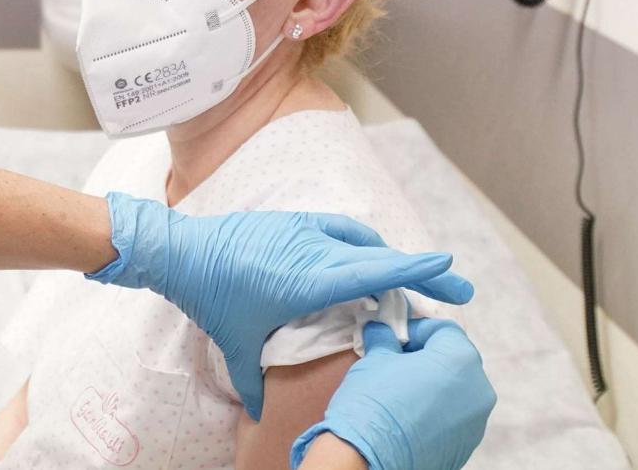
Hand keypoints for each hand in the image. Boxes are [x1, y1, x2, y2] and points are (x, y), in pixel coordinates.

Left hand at [87, 193, 474, 418]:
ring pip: (361, 243)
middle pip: (379, 259)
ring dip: (388, 260)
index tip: (449, 267)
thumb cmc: (210, 297)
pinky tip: (365, 259)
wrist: (180, 251)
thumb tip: (261, 414)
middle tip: (458, 291)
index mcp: (308, 281)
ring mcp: (303, 231)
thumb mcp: (237, 344)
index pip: (373, 273)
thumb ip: (255, 380)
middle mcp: (312, 251)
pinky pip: (338, 230)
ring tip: (410, 281)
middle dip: (422, 272)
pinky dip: (359, 244)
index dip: (415, 269)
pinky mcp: (292, 222)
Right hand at [291, 319, 496, 469]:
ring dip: (433, 385)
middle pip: (454, 360)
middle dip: (427, 357)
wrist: (368, 457)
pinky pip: (454, 418)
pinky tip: (407, 417)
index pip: (443, 330)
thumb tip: (381, 330)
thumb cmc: (374, 401)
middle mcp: (479, 390)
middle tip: (395, 362)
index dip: (416, 329)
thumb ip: (385, 339)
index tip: (393, 337)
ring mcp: (475, 423)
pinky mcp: (465, 447)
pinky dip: (435, 412)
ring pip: (457, 391)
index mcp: (461, 360)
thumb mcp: (375, 359)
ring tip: (401, 393)